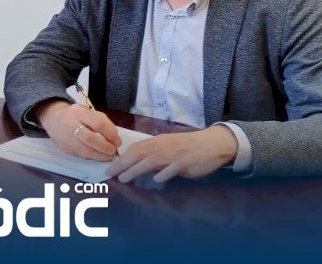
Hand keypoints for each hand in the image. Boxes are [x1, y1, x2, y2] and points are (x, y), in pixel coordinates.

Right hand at [37, 100, 120, 159]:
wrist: (53, 119)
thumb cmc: (76, 115)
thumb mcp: (88, 112)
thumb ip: (103, 122)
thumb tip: (115, 137)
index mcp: (79, 112)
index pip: (97, 124)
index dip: (110, 134)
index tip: (118, 141)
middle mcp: (71, 124)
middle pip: (90, 139)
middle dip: (105, 147)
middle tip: (114, 150)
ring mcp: (66, 138)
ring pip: (85, 151)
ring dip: (100, 155)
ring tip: (109, 156)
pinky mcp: (64, 148)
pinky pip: (80, 155)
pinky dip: (92, 157)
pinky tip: (99, 156)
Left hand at [104, 125, 237, 183]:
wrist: (211, 143)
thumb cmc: (188, 147)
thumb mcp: (168, 148)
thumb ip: (153, 156)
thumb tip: (136, 165)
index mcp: (157, 142)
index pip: (135, 149)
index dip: (121, 159)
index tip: (110, 168)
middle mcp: (163, 147)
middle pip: (138, 154)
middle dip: (122, 164)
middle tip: (110, 174)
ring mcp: (173, 155)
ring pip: (151, 160)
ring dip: (136, 169)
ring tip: (125, 178)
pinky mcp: (185, 162)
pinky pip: (173, 168)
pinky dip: (164, 173)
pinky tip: (157, 179)